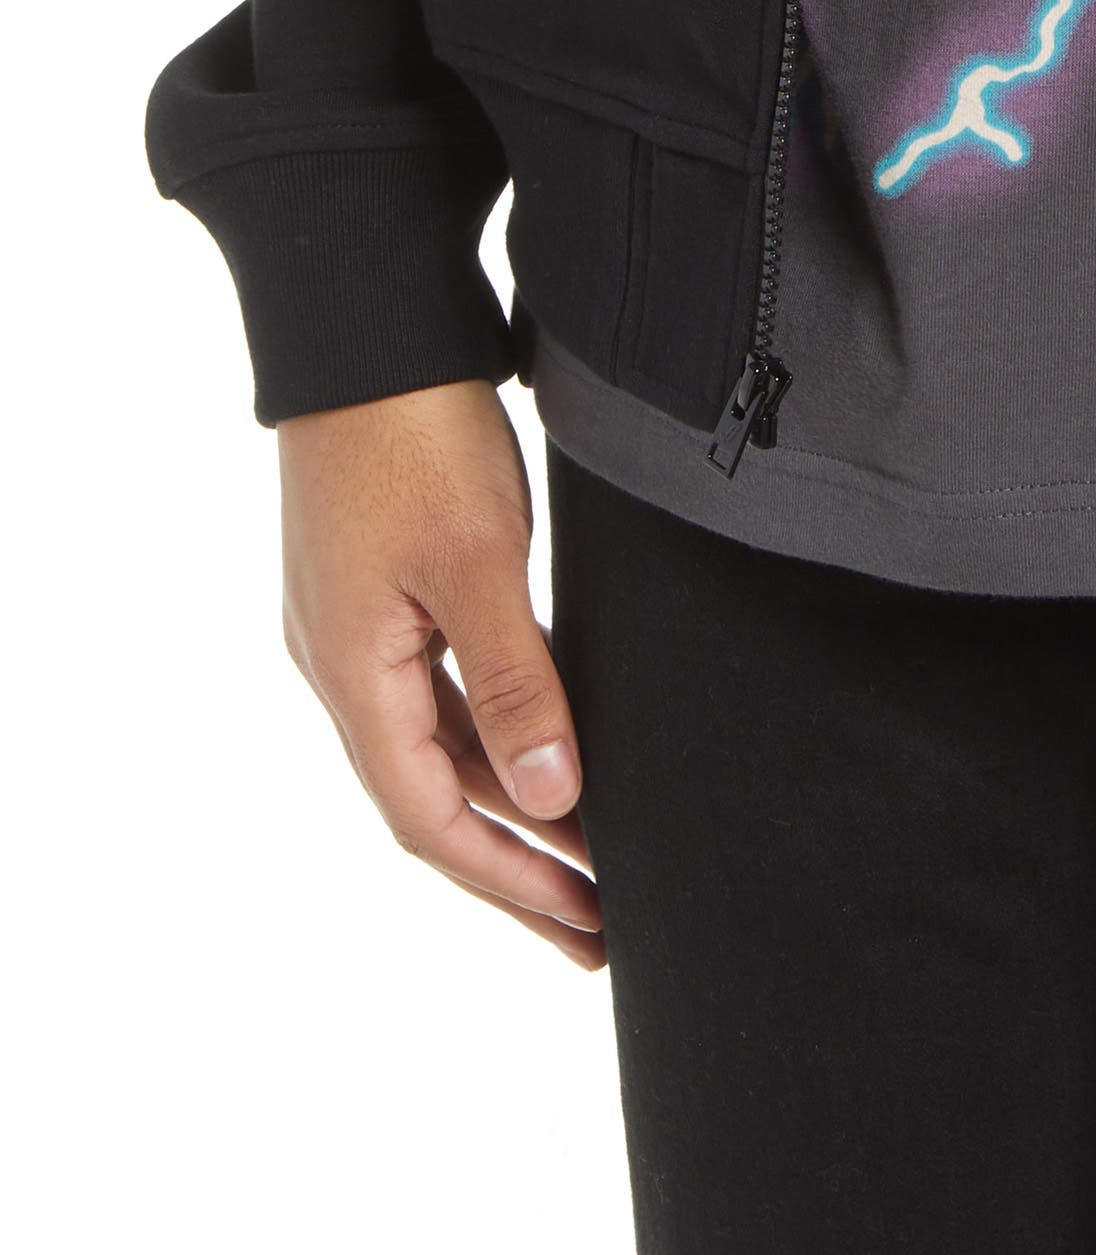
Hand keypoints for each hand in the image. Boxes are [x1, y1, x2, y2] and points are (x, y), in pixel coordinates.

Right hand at [278, 378, 604, 967]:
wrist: (368, 328)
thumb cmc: (416, 435)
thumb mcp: (479, 562)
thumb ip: (514, 684)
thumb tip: (555, 798)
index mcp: (353, 674)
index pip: (430, 819)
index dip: (509, 881)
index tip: (585, 927)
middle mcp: (341, 663)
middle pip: (430, 796)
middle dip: (515, 863)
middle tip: (595, 921)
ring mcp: (354, 623)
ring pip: (433, 743)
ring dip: (505, 799)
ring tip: (584, 847)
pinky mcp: (377, 583)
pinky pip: (434, 689)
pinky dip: (488, 732)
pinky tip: (540, 742)